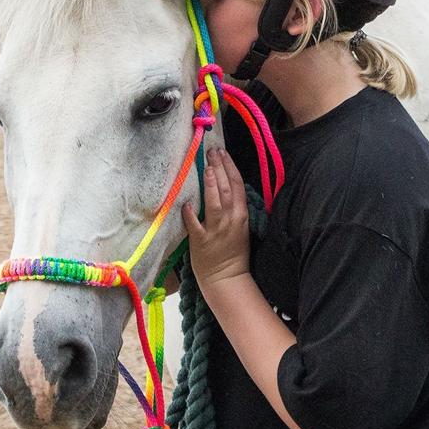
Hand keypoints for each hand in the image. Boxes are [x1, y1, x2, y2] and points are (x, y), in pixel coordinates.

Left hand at [182, 148, 250, 289]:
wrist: (227, 278)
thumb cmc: (233, 251)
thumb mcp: (241, 226)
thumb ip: (235, 207)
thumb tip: (225, 183)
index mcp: (241, 215)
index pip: (237, 185)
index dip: (230, 167)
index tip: (222, 152)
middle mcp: (230, 220)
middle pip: (226, 189)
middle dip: (219, 167)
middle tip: (211, 151)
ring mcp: (216, 230)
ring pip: (214, 203)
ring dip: (210, 184)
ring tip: (205, 167)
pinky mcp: (201, 241)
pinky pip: (195, 225)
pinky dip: (191, 214)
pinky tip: (186, 203)